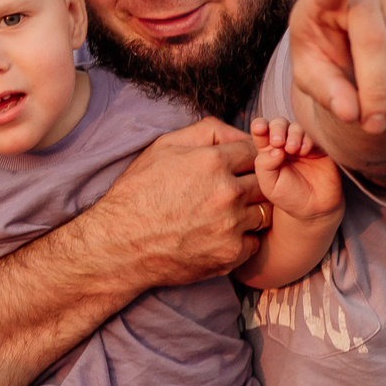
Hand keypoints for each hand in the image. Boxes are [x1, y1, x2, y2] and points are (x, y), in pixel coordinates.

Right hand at [82, 117, 265, 282]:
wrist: (120, 244)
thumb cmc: (138, 192)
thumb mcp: (164, 147)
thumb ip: (207, 131)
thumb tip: (240, 133)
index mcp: (213, 161)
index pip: (254, 152)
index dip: (246, 160)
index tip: (235, 169)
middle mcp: (227, 193)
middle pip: (266, 182)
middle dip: (253, 183)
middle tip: (231, 191)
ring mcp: (231, 226)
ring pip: (264, 212)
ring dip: (250, 212)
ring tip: (224, 214)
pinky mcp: (230, 254)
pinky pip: (254, 242)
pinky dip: (243, 239)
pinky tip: (221, 235)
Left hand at [248, 116, 342, 223]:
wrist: (314, 208)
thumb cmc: (289, 196)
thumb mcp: (269, 185)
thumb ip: (264, 165)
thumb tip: (274, 148)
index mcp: (268, 150)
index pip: (261, 131)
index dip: (260, 125)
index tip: (260, 129)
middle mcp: (285, 144)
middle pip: (279, 123)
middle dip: (278, 128)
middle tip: (278, 142)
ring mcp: (303, 144)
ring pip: (297, 126)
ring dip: (294, 134)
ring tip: (293, 149)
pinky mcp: (320, 147)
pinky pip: (315, 134)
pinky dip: (308, 138)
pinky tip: (306, 150)